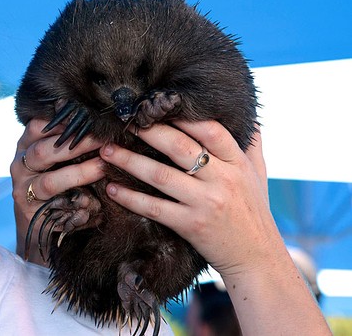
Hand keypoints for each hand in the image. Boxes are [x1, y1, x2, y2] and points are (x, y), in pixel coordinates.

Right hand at [10, 119, 104, 263]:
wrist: (40, 224)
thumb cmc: (56, 183)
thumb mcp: (58, 160)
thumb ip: (69, 143)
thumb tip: (101, 125)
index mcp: (25, 146)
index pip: (37, 126)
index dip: (60, 122)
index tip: (87, 119)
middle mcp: (20, 165)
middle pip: (42, 150)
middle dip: (75, 144)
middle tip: (102, 140)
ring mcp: (23, 188)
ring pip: (50, 180)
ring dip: (79, 173)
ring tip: (102, 166)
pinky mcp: (29, 209)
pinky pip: (55, 202)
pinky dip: (77, 201)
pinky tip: (95, 201)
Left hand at [99, 120, 273, 275]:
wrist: (258, 259)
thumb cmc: (253, 212)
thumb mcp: (259, 174)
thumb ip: (251, 144)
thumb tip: (246, 113)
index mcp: (237, 162)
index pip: (210, 129)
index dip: (181, 115)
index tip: (154, 106)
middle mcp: (222, 179)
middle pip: (178, 147)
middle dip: (147, 131)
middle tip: (121, 123)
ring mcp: (205, 203)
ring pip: (160, 175)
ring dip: (129, 161)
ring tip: (106, 151)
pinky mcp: (191, 225)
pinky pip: (154, 208)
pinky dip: (130, 198)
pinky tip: (112, 188)